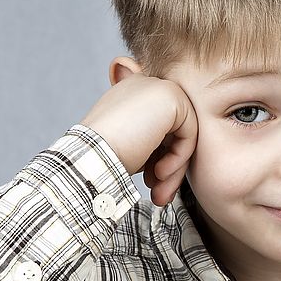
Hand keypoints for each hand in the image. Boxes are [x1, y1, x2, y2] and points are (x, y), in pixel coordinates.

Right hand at [80, 71, 197, 205]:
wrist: (91, 156)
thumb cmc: (103, 160)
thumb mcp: (131, 148)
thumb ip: (153, 144)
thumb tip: (170, 160)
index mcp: (131, 94)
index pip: (161, 129)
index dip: (159, 160)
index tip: (151, 183)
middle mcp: (144, 84)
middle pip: (174, 132)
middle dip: (170, 168)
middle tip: (161, 196)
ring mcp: (159, 87)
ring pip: (183, 135)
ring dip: (175, 169)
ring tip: (161, 194)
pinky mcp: (172, 97)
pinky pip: (189, 133)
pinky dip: (178, 158)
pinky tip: (160, 174)